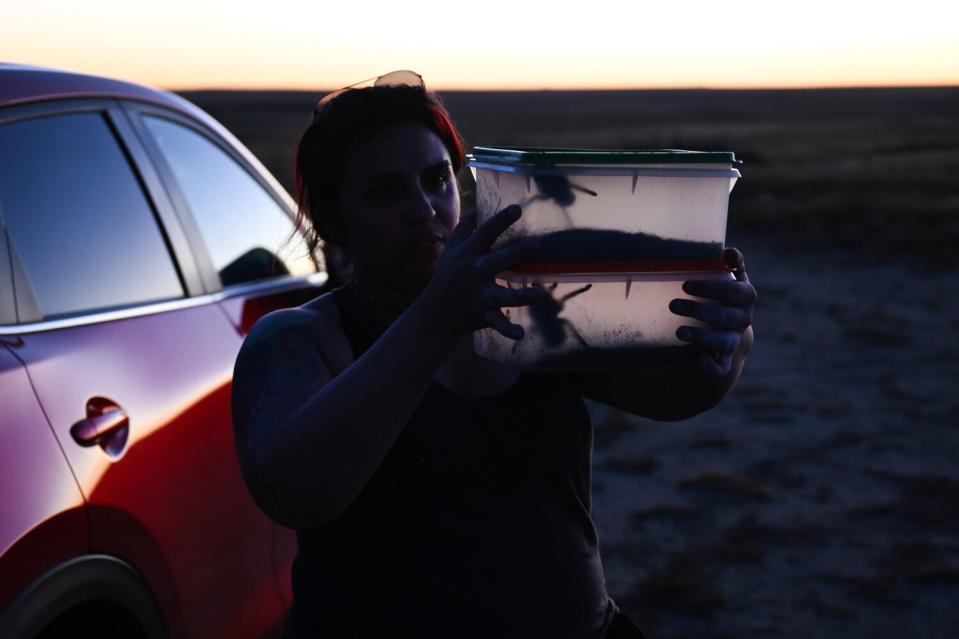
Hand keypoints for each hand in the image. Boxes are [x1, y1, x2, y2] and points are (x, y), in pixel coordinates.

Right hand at [426, 205, 546, 338]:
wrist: (435, 312)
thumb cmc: (447, 276)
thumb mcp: (451, 250)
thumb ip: (464, 228)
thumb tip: (477, 208)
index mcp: (468, 254)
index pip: (485, 233)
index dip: (501, 220)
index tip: (517, 209)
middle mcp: (474, 273)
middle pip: (496, 262)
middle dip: (516, 254)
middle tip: (535, 246)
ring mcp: (479, 295)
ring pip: (502, 296)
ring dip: (521, 296)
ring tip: (539, 294)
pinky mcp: (483, 314)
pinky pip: (497, 324)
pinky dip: (508, 330)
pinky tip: (520, 333)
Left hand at [669, 247, 755, 377]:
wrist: (723, 325)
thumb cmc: (719, 293)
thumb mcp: (724, 276)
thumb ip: (729, 263)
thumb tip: (729, 252)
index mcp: (745, 296)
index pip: (735, 292)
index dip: (712, 288)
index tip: (686, 285)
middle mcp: (743, 319)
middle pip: (726, 317)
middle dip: (699, 310)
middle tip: (673, 305)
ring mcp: (734, 340)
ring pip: (724, 342)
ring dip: (702, 337)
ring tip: (680, 332)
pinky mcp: (723, 358)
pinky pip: (721, 368)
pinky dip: (712, 367)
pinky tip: (698, 358)